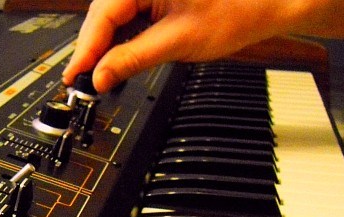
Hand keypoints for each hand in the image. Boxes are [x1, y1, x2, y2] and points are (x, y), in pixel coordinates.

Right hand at [62, 0, 287, 92]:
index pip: (102, 14)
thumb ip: (132, 59)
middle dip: (92, 48)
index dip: (85, 49)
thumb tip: (100, 76)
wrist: (269, 2)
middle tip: (81, 81)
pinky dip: (123, 37)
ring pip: (114, 15)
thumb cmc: (237, 11)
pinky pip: (130, 13)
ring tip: (98, 75)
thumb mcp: (177, 42)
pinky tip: (118, 58)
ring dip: (106, 45)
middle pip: (103, 13)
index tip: (75, 76)